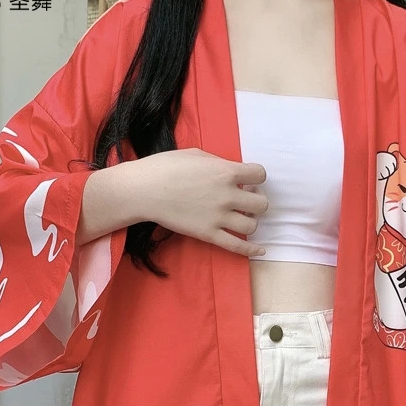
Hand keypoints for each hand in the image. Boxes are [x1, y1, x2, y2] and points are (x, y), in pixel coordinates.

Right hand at [129, 147, 269, 257]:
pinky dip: (252, 249)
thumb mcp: (197, 155)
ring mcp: (219, 217)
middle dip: (256, 201)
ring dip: (249, 221)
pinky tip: (261, 250)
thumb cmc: (165, 167)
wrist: (144, 190)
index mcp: (226, 172)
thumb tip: (231, 172)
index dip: (256, 178)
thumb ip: (219, 164)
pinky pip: (237, 246)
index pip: (260, 175)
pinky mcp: (209, 234)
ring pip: (252, 226)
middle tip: (245, 200)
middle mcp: (228, 195)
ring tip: (240, 218)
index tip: (247, 181)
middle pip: (261, 204)